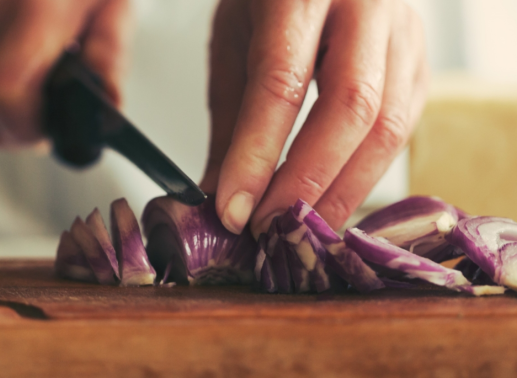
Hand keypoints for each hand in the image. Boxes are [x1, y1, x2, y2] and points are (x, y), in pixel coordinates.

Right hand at [0, 0, 131, 145]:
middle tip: (45, 105)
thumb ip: (109, 56)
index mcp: (32, 7)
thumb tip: (106, 110)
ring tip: (29, 66)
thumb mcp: (111, 1)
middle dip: (19, 124)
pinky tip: (4, 50)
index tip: (48, 130)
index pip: (6, 96)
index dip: (28, 129)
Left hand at [201, 0, 428, 234]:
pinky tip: (333, 199)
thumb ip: (233, 120)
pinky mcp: (420, 62)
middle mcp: (365, 4)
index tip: (234, 209)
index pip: (281, 82)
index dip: (257, 155)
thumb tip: (221, 196)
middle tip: (269, 230)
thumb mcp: (236, 43)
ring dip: (342, 191)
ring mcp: (404, 32)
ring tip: (301, 231)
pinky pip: (402, 130)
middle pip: (352, 107)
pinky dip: (365, 175)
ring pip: (389, 126)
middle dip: (307, 182)